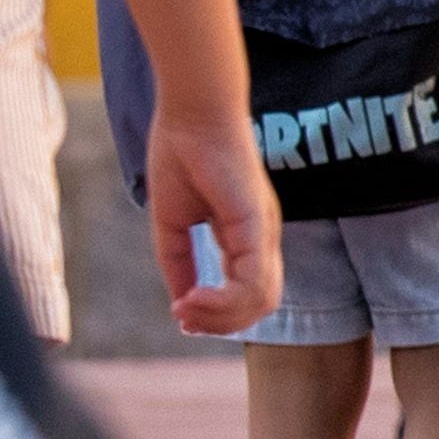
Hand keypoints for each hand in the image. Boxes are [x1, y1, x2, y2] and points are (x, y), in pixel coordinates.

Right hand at [149, 112, 283, 336]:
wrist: (191, 114)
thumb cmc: (181, 155)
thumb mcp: (173, 222)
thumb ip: (179, 261)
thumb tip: (181, 302)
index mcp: (247, 237)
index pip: (248, 294)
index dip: (219, 315)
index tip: (182, 315)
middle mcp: (262, 238)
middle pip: (261, 305)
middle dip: (221, 323)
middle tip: (184, 318)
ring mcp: (264, 231)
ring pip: (262, 300)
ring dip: (220, 316)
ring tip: (186, 308)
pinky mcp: (257, 222)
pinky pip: (254, 279)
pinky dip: (224, 299)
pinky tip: (192, 297)